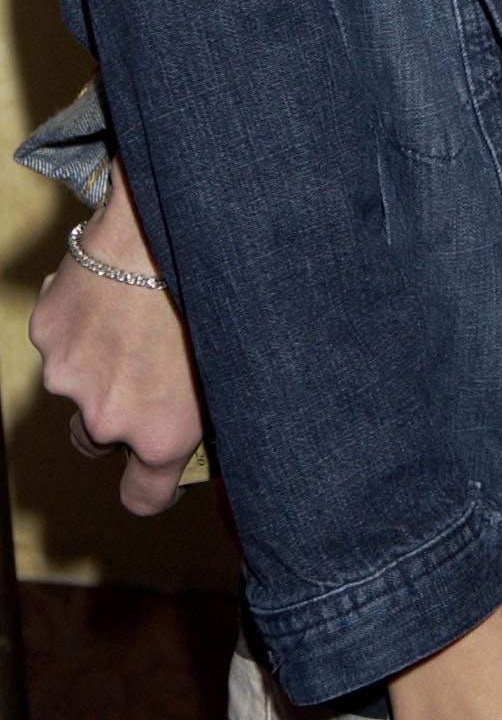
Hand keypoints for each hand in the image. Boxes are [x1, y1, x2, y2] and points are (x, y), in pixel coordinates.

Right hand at [29, 159, 202, 514]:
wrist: (173, 222)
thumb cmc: (222, 286)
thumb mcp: (235, 361)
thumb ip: (207, 409)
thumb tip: (207, 428)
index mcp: (161, 433)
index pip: (143, 497)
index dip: (151, 486)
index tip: (159, 471)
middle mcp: (107, 416)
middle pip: (99, 438)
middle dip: (118, 412)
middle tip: (149, 366)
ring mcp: (69, 375)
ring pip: (77, 384)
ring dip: (98, 362)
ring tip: (136, 313)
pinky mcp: (47, 331)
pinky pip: (62, 339)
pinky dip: (80, 322)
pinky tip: (114, 287)